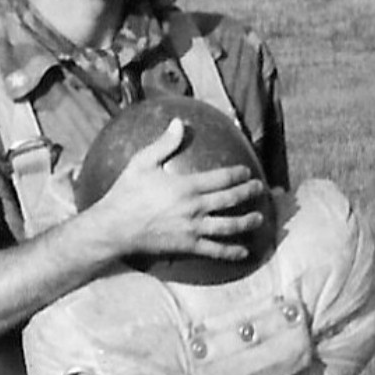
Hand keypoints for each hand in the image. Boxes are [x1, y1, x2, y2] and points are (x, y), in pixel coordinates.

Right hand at [82, 119, 268, 262]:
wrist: (114, 227)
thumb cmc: (126, 193)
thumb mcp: (142, 163)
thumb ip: (164, 143)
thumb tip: (178, 122)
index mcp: (187, 186)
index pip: (222, 178)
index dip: (238, 174)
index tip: (247, 171)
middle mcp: (195, 207)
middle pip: (231, 199)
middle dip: (249, 193)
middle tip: (260, 189)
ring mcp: (194, 228)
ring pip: (229, 226)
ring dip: (247, 222)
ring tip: (259, 218)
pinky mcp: (188, 245)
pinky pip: (215, 249)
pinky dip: (232, 252)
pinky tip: (244, 252)